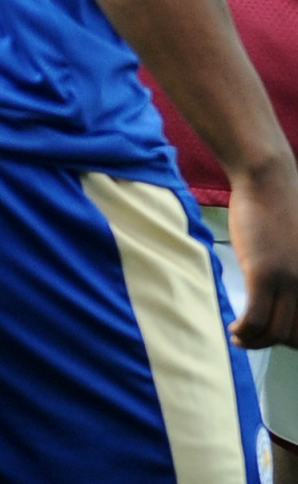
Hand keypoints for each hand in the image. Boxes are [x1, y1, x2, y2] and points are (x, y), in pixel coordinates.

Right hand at [229, 157, 297, 348]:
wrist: (268, 182)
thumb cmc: (280, 211)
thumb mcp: (294, 249)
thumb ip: (294, 273)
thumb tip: (283, 295)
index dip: (290, 339)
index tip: (271, 336)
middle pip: (294, 336)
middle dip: (272, 344)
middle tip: (252, 338)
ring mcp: (289, 280)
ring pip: (275, 332)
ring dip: (254, 341)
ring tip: (239, 336)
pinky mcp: (263, 273)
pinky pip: (256, 318)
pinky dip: (244, 331)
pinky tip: (234, 328)